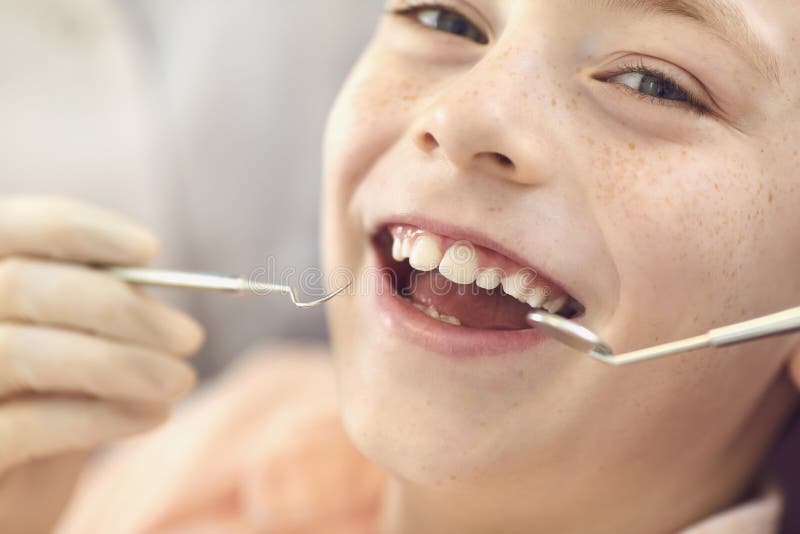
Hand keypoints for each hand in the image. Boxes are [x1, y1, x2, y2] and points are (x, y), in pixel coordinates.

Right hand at [0, 196, 203, 532]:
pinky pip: (29, 424)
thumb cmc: (47, 406)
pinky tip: (153, 416)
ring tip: (180, 381)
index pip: (12, 227)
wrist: (14, 497)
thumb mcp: (74, 346)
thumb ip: (97, 309)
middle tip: (189, 337)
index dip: (80, 230)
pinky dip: (101, 416)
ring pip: (24, 351)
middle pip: (24, 285)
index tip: (151, 249)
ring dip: (122, 363)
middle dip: (121, 308)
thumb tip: (149, 285)